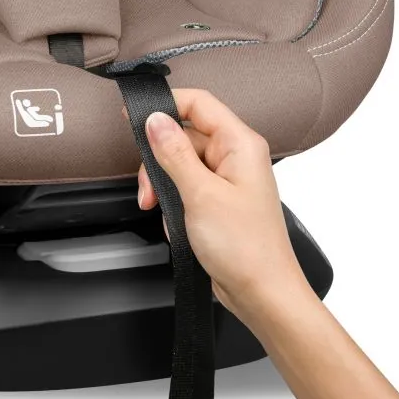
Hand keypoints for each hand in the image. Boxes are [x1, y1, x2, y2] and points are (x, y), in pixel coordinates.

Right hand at [137, 89, 308, 323]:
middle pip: (183, 135)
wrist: (263, 295)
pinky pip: (186, 186)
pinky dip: (173, 202)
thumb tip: (155, 119)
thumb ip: (174, 153)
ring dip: (163, 185)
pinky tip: (174, 222)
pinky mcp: (218, 200)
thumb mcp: (201, 194)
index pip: (199, 103)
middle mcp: (235, 156)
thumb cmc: (247, 248)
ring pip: (180, 162)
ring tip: (157, 207)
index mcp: (240, 144)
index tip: (134, 117)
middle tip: (148, 186)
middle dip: (159, 159)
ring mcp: (227, 179)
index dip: (165, 104)